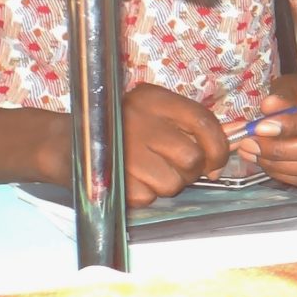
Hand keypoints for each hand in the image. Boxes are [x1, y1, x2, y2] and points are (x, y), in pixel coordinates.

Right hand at [119, 83, 231, 206]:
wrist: (68, 141)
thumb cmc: (123, 126)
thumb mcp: (155, 111)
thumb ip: (191, 124)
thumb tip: (228, 150)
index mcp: (153, 100)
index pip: (203, 122)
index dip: (218, 147)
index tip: (217, 161)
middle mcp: (138, 122)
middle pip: (191, 157)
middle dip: (193, 170)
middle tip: (180, 167)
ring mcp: (124, 152)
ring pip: (173, 183)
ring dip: (169, 183)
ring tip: (151, 171)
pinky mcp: (113, 179)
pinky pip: (148, 197)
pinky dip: (146, 193)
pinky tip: (132, 178)